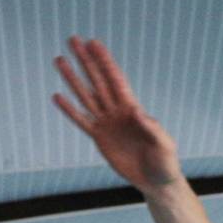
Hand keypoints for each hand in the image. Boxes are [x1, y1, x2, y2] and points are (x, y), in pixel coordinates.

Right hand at [53, 37, 181, 193]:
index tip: (94, 43)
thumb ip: (151, 128)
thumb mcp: (163, 144)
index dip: (105, 62)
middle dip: (86, 61)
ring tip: (59, 60)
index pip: (115, 80)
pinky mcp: (99, 138)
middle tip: (73, 40)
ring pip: (86, 96)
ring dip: (72, 79)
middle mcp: (117, 111)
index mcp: (133, 108)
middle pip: (98, 81)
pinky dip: (69, 110)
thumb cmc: (165, 161)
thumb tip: (136, 112)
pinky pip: (81, 121)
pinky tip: (57, 96)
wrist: (156, 181)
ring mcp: (107, 123)